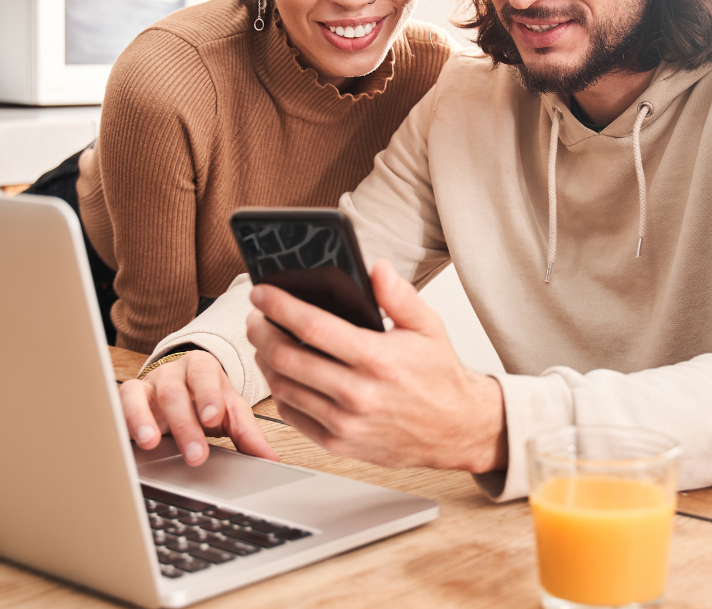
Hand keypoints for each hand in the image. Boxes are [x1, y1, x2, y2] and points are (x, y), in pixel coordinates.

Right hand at [118, 351, 279, 466]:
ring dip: (145, 420)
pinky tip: (128, 440)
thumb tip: (270, 459)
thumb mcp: (230, 412)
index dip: (208, 395)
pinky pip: (119, 403)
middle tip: (195, 455)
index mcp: (202, 368)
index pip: (205, 374)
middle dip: (185, 425)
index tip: (213, 418)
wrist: (181, 390)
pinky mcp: (128, 398)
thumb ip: (248, 434)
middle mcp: (173, 373)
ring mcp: (147, 384)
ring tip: (151, 443)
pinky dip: (123, 420)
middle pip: (175, 393)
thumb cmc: (207, 401)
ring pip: (141, 395)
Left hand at [245, 260, 506, 472]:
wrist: (456, 430)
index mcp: (378, 359)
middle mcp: (358, 393)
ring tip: (265, 343)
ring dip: (266, 362)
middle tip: (255, 318)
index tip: (263, 294)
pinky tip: (281, 374)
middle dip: (262, 333)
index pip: (313, 327)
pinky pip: (294, 416)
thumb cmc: (440, 376)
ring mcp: (346, 423)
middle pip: (288, 358)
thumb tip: (376, 267)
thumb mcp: (428, 327)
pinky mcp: (340, 444)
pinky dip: (280, 392)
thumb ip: (399, 296)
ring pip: (284, 388)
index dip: (280, 307)